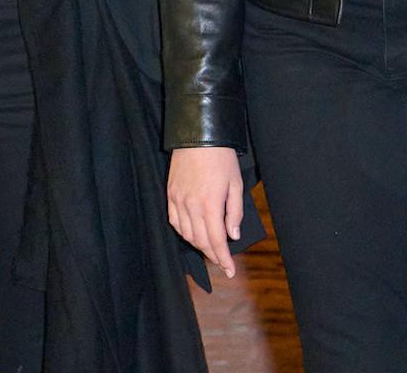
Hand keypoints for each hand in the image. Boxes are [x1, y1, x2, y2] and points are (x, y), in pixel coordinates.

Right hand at [166, 145, 243, 278]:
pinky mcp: (170, 192)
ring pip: (186, 233)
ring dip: (198, 244)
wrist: (199, 135)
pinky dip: (182, 231)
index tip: (230, 270)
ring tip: (209, 247)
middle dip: (213, 254)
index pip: (216, 241)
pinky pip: (174, 220)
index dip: (223, 259)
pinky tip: (191, 233)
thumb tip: (233, 235)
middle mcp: (191, 205)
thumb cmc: (221, 158)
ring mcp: (178, 199)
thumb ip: (234, 212)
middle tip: (222, 261)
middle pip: (200, 241)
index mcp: (210, 204)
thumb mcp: (236, 184)